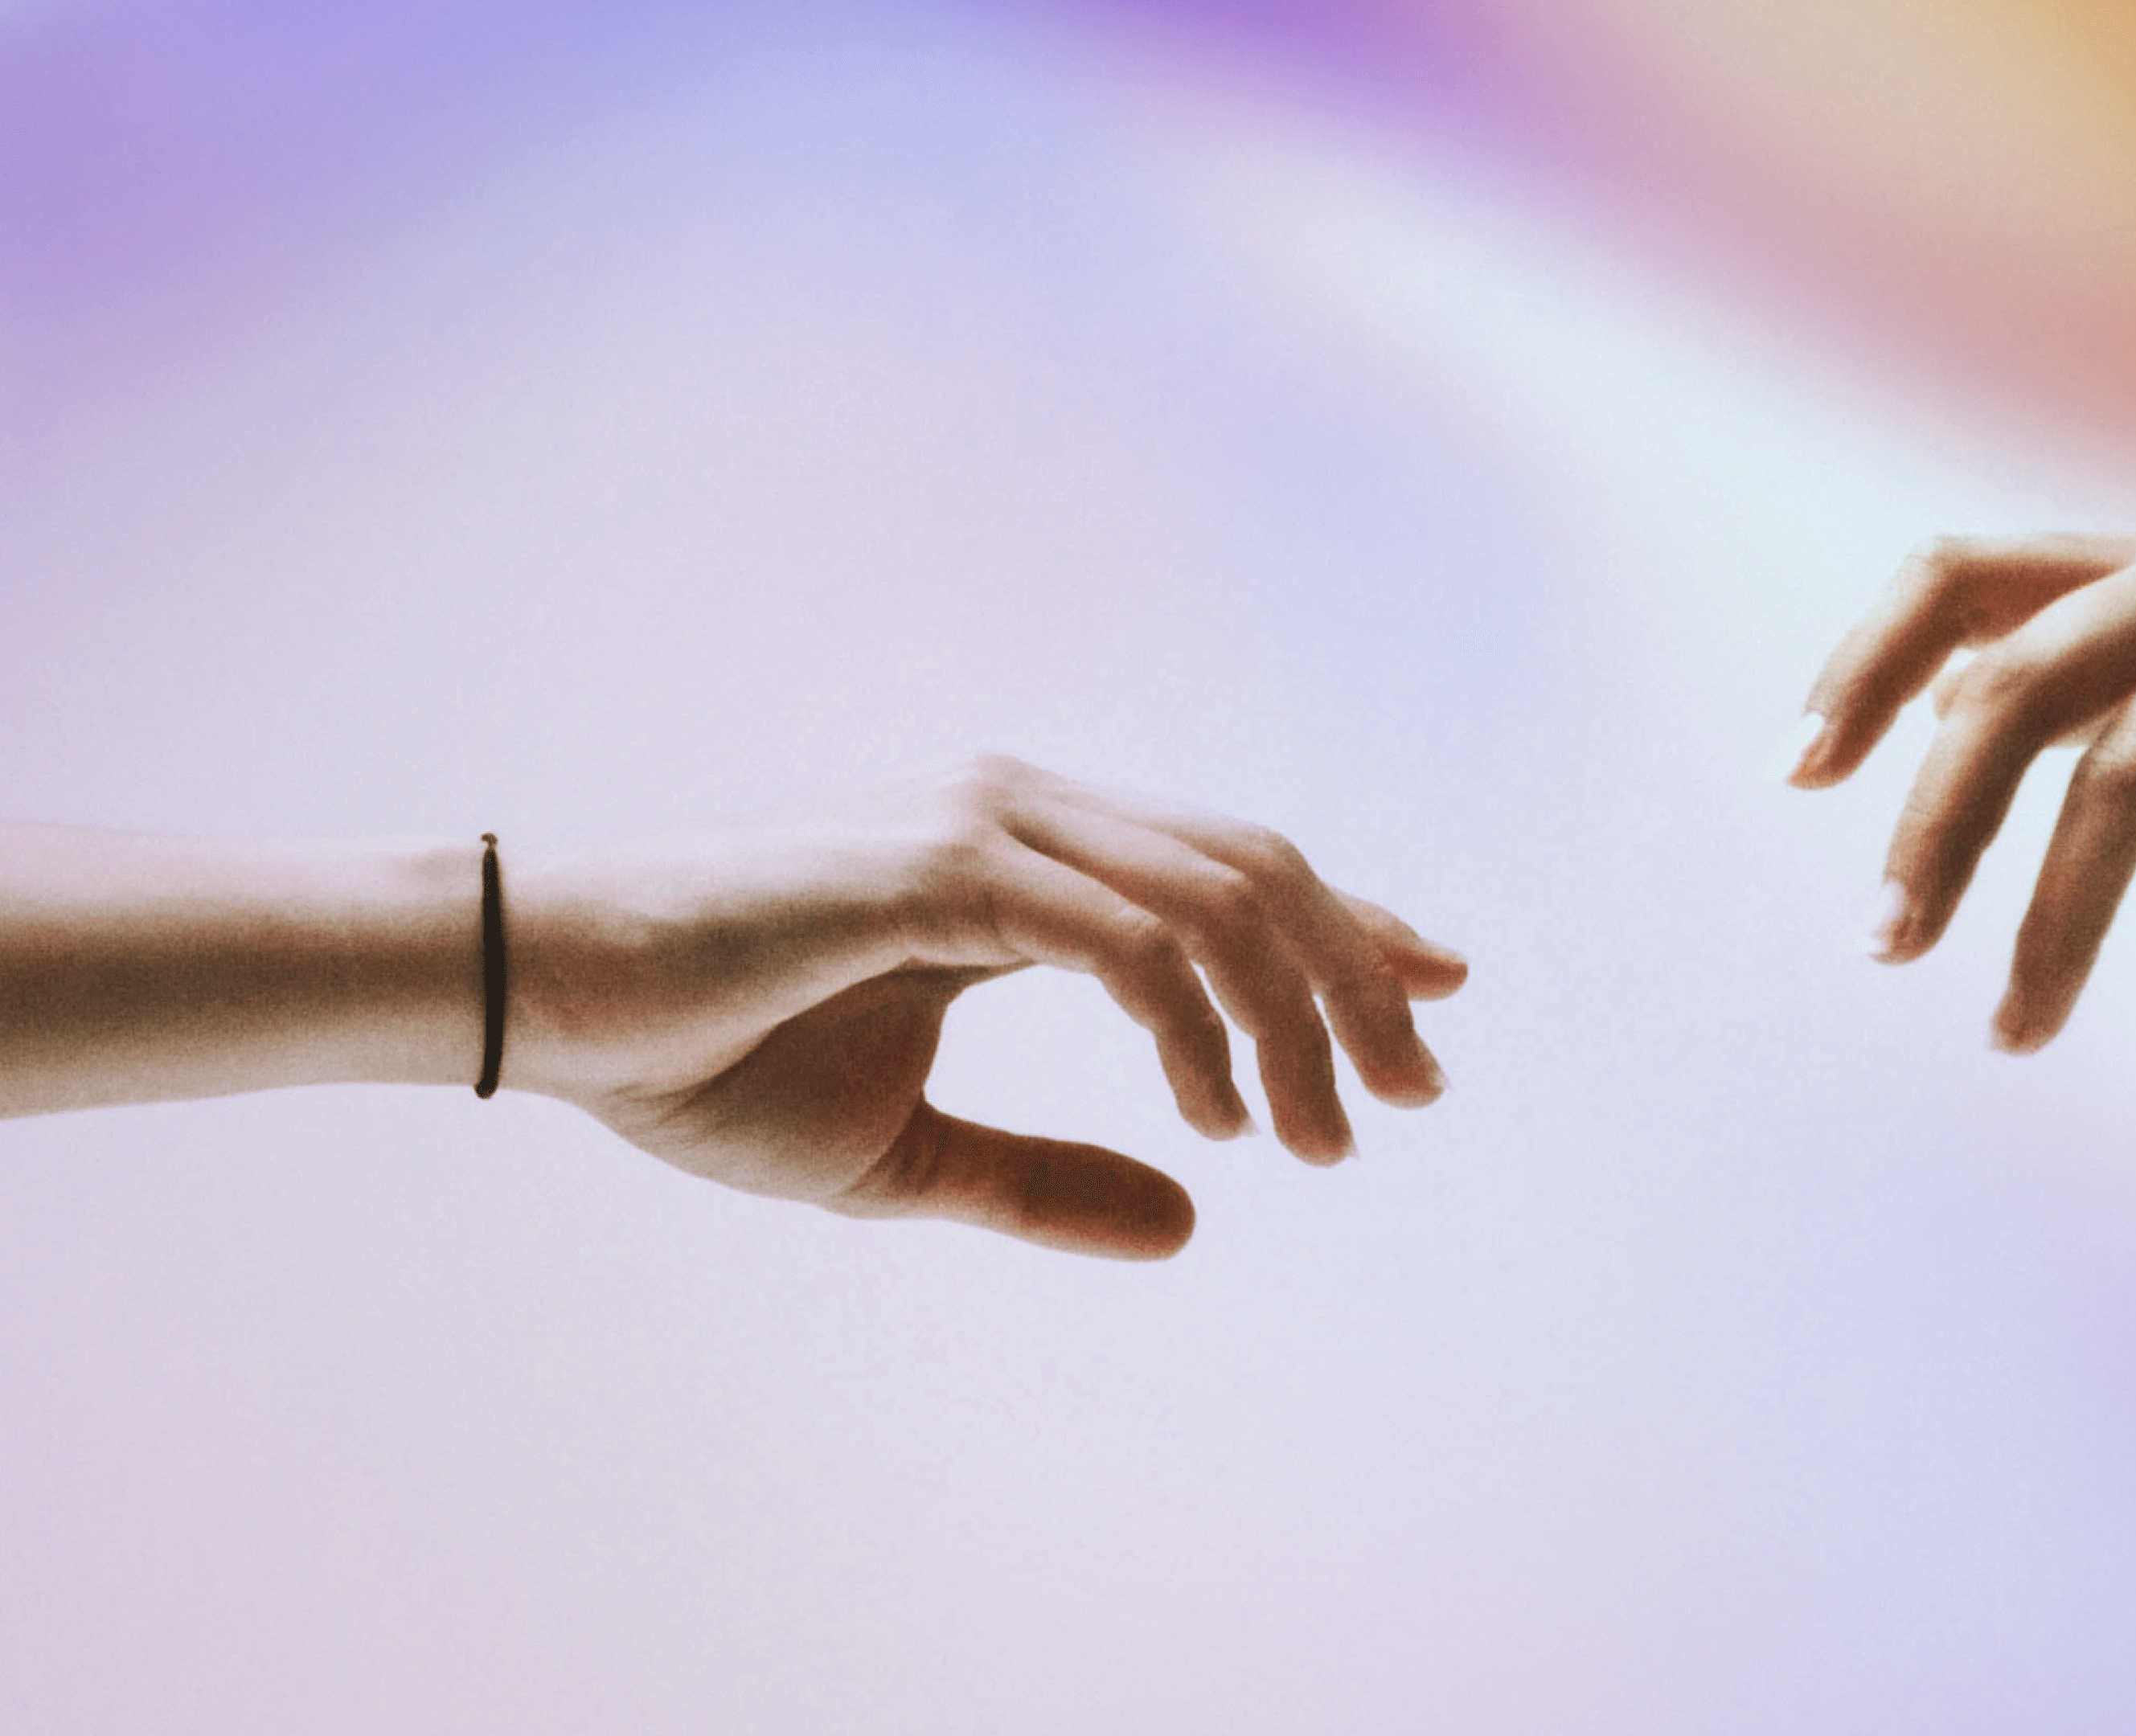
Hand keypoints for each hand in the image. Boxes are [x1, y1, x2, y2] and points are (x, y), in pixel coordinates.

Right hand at [499, 756, 1466, 1257]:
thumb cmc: (702, 1060)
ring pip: (1220, 897)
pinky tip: (1215, 1118)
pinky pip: (1128, 940)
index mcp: (1029, 861)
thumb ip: (1045, 1180)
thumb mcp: (909, 1154)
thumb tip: (1190, 1225)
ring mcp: (991, 827)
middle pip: (1260, 870)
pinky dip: (1196, 1026)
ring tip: (1324, 1138)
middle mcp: (1028, 816)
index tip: (1438, 999)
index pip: (1232, 874)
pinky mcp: (943, 864)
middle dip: (1360, 982)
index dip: (1351, 929)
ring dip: (1299, 1018)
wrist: (550, 1002)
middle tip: (1413, 1099)